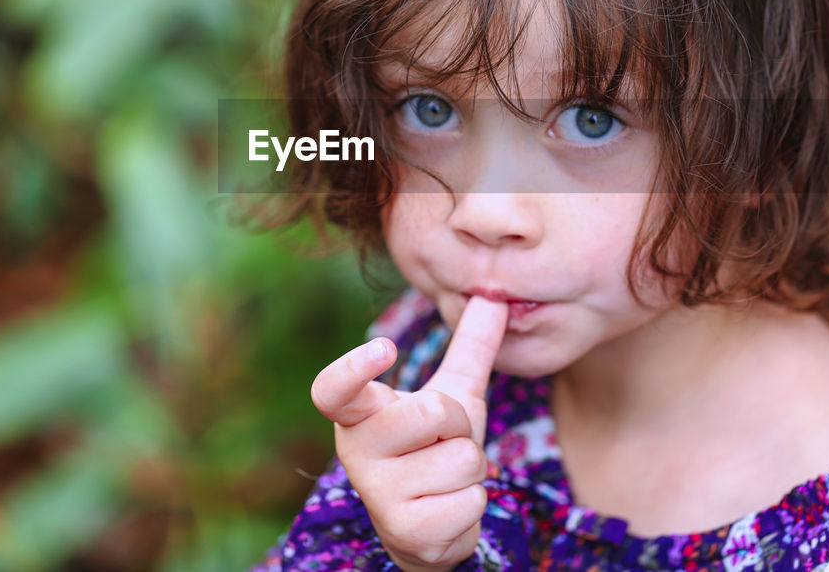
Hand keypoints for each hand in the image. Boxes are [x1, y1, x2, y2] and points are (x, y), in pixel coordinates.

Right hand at [310, 295, 508, 571]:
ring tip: (445, 476)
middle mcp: (357, 452)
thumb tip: (494, 296)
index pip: (334, 390)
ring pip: (461, 458)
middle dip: (458, 424)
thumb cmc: (433, 447)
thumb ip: (469, 346)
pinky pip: (470, 500)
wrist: (427, 528)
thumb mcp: (451, 394)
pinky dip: (473, 502)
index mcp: (360, 413)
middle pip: (432, 411)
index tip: (384, 347)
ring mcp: (378, 495)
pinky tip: (448, 507)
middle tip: (442, 440)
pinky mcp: (407, 532)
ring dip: (470, 468)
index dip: (353, 368)